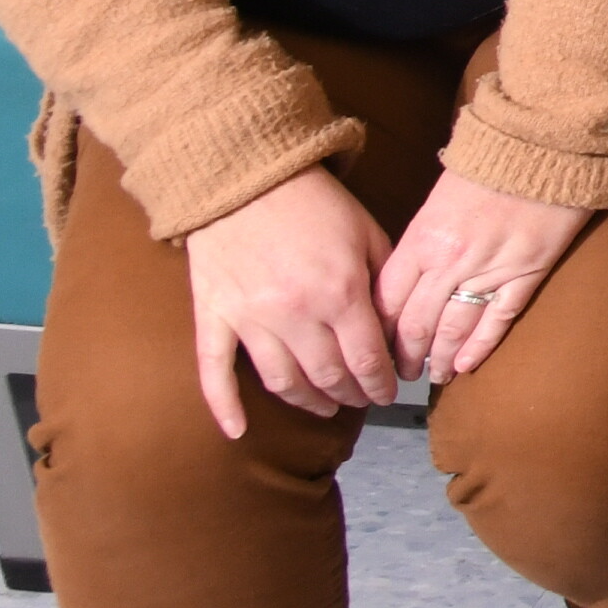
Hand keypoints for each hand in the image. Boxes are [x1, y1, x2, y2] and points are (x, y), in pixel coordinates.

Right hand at [181, 166, 399, 439]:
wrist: (247, 176)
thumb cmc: (316, 203)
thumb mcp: (368, 235)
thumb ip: (383, 285)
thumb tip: (394, 331)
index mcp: (341, 293)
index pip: (368, 360)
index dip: (382, 384)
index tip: (390, 393)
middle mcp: (296, 315)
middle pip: (329, 376)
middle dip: (351, 394)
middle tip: (363, 399)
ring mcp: (249, 320)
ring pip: (282, 382)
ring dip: (308, 401)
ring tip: (326, 407)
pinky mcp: (213, 317)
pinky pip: (214, 372)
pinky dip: (224, 406)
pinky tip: (237, 431)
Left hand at [377, 169, 593, 382]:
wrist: (546, 142)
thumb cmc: (491, 161)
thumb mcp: (439, 197)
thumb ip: (421, 239)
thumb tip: (409, 276)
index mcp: (422, 239)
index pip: (387, 300)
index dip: (378, 331)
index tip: (374, 348)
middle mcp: (451, 261)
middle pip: (417, 322)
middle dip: (405, 354)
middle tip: (400, 373)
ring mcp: (491, 269)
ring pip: (455, 328)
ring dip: (441, 358)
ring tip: (435, 374)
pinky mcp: (528, 272)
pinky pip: (498, 318)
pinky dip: (481, 346)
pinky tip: (468, 365)